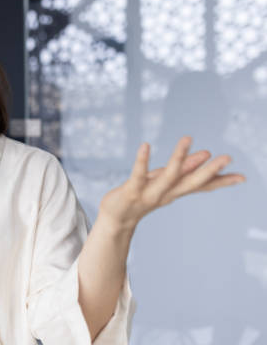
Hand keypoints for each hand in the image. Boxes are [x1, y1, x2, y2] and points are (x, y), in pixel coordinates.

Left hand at [98, 136, 245, 229]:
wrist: (116, 219)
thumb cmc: (141, 196)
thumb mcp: (164, 183)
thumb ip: (183, 170)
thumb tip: (205, 154)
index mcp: (175, 192)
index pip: (201, 186)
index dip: (221, 182)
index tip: (242, 177)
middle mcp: (166, 194)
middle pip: (191, 183)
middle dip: (209, 171)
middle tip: (227, 157)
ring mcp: (149, 194)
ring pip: (167, 176)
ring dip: (178, 158)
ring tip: (187, 138)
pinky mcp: (131, 191)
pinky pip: (138, 174)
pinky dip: (142, 160)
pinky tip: (145, 145)